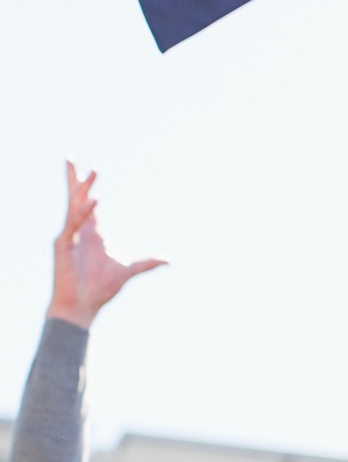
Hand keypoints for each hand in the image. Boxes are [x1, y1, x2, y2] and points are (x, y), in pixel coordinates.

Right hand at [46, 161, 165, 327]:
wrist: (82, 305)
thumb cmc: (99, 287)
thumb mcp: (129, 270)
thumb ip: (148, 263)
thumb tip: (169, 259)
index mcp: (92, 232)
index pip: (88, 202)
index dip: (87, 185)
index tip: (90, 168)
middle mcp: (79, 230)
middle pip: (75, 198)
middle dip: (74, 178)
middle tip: (71, 157)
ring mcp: (69, 237)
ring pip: (74, 206)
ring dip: (83, 189)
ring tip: (91, 172)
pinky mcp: (63, 246)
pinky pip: (73, 224)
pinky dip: (83, 212)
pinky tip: (95, 200)